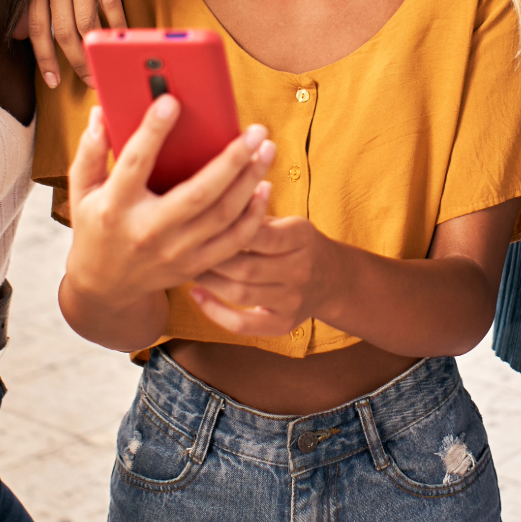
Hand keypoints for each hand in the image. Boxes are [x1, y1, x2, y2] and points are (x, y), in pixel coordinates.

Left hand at [24, 0, 125, 87]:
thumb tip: (17, 35)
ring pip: (86, 20)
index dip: (43, 57)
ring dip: (95, 49)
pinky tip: (121, 37)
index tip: (52, 80)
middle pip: (63, 29)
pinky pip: (111, 1)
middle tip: (87, 81)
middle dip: (74, 61)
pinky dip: (118, 23)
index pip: (37, 26)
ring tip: (103, 68)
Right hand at [64, 99, 275, 310]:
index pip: (135, 163)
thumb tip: (101, 112)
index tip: (172, 102)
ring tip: (266, 150)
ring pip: (223, 216)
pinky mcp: (193, 265)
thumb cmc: (95, 226)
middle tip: (255, 131)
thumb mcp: (82, 189)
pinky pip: (232, 241)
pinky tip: (263, 187)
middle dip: (231, 160)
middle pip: (198, 193)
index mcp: (115, 206)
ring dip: (250, 181)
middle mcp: (147, 231)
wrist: (105, 285)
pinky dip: (253, 215)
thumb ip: (92, 150)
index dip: (153, 132)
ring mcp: (174, 252)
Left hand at [188, 216, 342, 336]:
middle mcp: (300, 270)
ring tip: (189, 267)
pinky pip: (243, 325)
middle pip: (246, 267)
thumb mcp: (287, 221)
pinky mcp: (283, 324)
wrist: (333, 280)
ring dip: (209, 281)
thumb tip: (213, 197)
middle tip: (187, 249)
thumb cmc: (297, 244)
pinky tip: (196, 295)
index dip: (227, 230)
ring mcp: (293, 300)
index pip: (260, 234)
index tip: (202, 224)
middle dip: (211, 259)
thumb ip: (255, 214)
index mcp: (301, 237)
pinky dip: (216, 313)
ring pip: (241, 294)